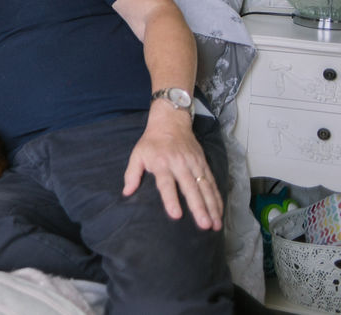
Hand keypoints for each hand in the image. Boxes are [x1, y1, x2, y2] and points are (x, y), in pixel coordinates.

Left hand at [122, 113, 222, 230]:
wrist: (170, 121)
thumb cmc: (152, 142)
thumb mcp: (137, 154)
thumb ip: (131, 174)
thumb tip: (127, 193)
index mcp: (161, 163)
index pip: (166, 184)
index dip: (171, 199)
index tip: (176, 215)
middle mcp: (180, 164)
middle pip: (190, 188)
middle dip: (199, 207)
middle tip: (205, 225)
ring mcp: (194, 164)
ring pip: (205, 187)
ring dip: (212, 206)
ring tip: (216, 224)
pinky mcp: (203, 163)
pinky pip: (212, 183)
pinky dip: (217, 198)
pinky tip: (220, 211)